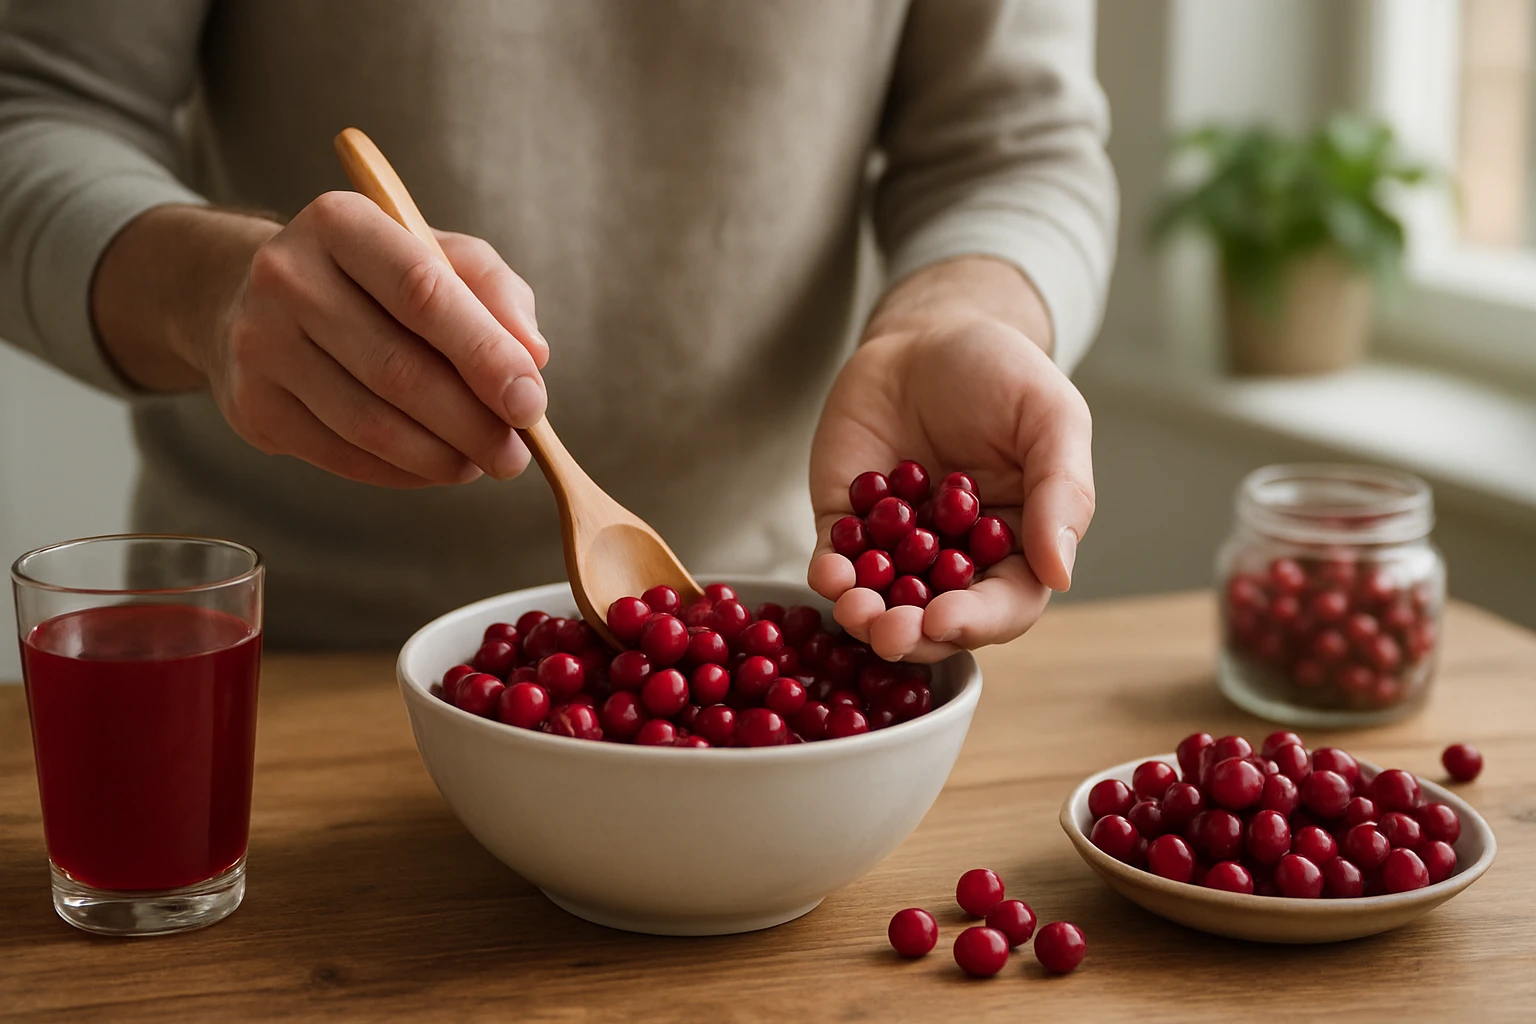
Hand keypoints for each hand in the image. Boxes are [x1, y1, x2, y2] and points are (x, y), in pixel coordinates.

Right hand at [100, 195, 548, 487]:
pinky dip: (403, 472)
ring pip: (369, 424)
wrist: (260, 300)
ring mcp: (260, 344)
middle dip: (471, 423)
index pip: (423, 291)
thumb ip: (493, 292)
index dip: (484, 354)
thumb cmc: (373, 280)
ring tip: (482, 462)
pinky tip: (436, 465)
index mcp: (341, 223)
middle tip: (515, 455)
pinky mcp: (253, 405)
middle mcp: (287, 277)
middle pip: (397, 368)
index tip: (530, 401)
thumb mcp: (437, 255)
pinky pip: (343, 456)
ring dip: (441, 456)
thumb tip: (532, 355)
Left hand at [807, 310, 1093, 662]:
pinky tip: (827, 574)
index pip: (1005, 603)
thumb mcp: (1051, 417)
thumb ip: (1062, 490)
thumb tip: (1060, 574)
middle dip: (913, 633)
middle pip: (938, 619)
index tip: (947, 620)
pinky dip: (829, 575)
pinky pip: (835, 562)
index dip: (979, 620)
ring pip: (882, 603)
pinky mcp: (845, 526)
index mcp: (1017, 546)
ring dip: (867, 617)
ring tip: (854, 612)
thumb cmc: (1001, 373)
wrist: (927, 336)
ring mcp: (897, 548)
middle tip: (890, 634)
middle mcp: (956, 560)